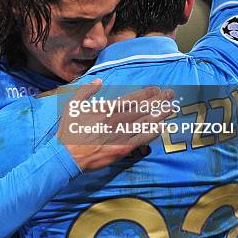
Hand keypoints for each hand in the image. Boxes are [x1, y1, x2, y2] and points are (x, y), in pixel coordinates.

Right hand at [57, 81, 173, 170]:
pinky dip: (152, 132)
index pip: (132, 98)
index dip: (146, 93)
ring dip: (159, 114)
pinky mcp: (122, 149)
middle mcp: (116, 120)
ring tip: (171, 108)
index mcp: (106, 109)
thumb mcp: (72, 105)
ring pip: (145, 122)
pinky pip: (141, 139)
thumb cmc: (69, 130)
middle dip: (158, 101)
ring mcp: (121, 135)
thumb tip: (99, 82)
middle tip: (170, 95)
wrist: (66, 156)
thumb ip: (86, 91)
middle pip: (142, 108)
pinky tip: (161, 127)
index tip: (156, 89)